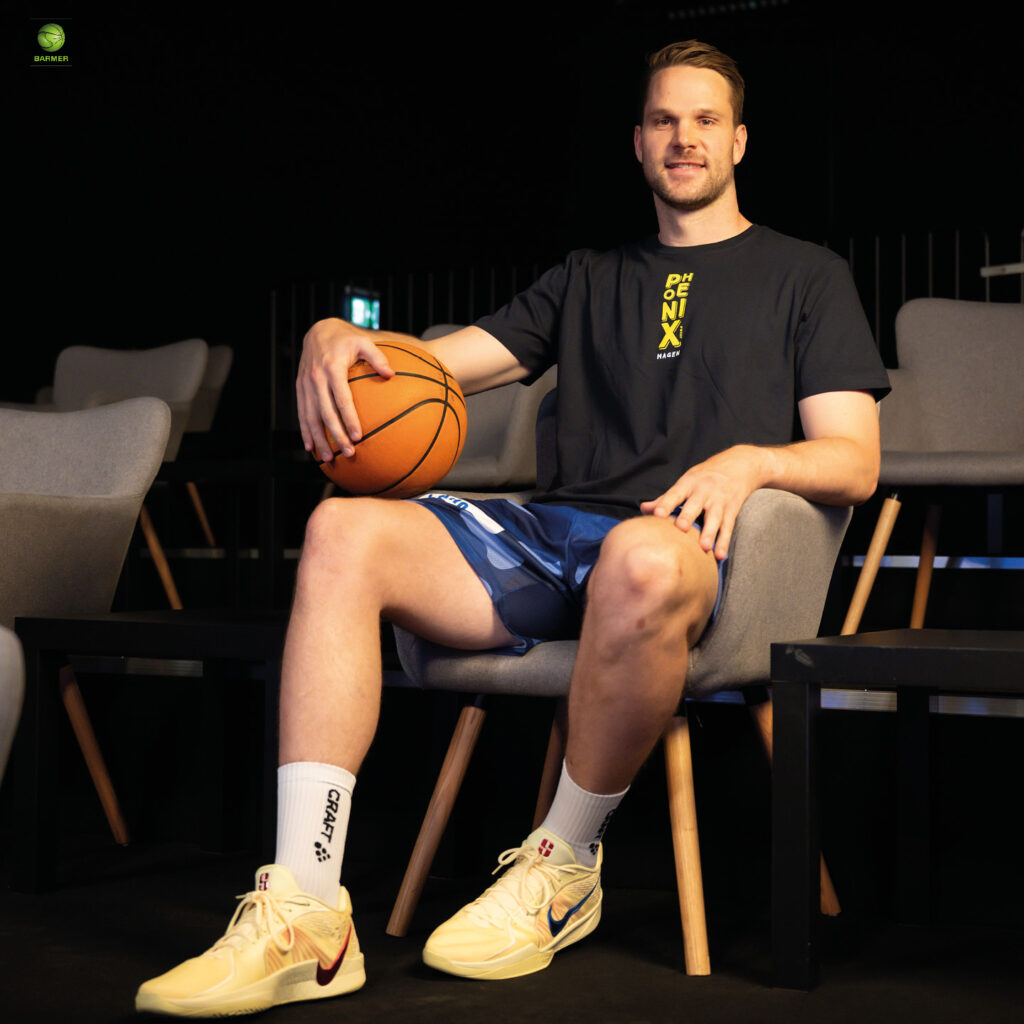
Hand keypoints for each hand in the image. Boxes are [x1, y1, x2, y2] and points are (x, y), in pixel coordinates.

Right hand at [296, 318, 393, 462]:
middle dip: (337, 435)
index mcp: (333, 368)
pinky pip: (301, 413)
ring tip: (329, 458)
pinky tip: (311, 447)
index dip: (349, 419)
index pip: (342, 399)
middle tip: (349, 453)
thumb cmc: (346, 339)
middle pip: (326, 413)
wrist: (318, 330)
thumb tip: (391, 374)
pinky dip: (305, 431)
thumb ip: (378, 357)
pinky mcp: (300, 388)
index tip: (358, 436)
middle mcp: (316, 378)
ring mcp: (306, 385)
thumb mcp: (364, 342)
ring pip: (311, 417)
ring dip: (319, 439)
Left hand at [639, 445, 766, 559]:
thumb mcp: (686, 481)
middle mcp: (704, 491)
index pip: (675, 493)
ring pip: (714, 517)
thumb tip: (643, 509)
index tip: (657, 515)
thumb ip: (666, 498)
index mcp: (688, 483)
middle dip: (688, 516)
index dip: (666, 503)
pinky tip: (721, 555)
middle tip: (681, 528)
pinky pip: (728, 527)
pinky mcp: (732, 509)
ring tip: (704, 547)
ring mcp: (719, 501)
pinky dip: (724, 541)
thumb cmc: (705, 476)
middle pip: (695, 505)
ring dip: (710, 532)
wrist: (740, 465)